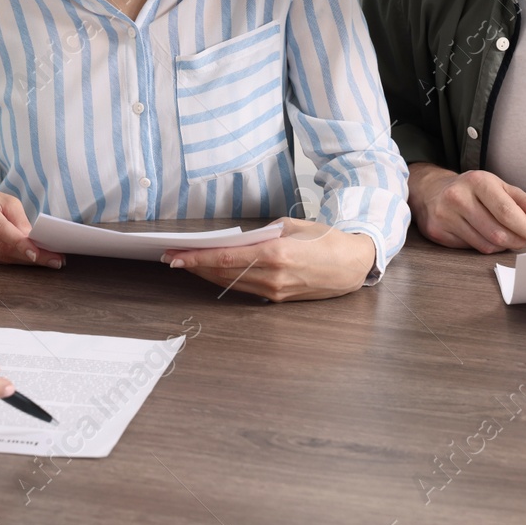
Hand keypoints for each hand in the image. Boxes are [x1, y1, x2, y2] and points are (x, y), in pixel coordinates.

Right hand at [0, 186, 64, 267]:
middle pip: (2, 246)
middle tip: (54, 260)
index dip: (20, 243)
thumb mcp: (4, 200)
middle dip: (30, 255)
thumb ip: (19, 219)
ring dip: (24, 260)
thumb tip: (34, 241)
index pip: (0, 228)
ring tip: (45, 260)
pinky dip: (11, 261)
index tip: (39, 254)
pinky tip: (24, 259)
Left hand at [160, 218, 378, 301]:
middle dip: (194, 266)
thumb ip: (263, 232)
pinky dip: (225, 280)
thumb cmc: (327, 240)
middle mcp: (272, 276)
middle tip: (172, 258)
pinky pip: (244, 288)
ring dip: (206, 274)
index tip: (177, 255)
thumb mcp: (294, 225)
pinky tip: (212, 272)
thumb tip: (240, 238)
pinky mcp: (278, 298)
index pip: (226, 258)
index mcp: (276, 254)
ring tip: (186, 264)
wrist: (353, 265)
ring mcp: (275, 291)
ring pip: (230, 283)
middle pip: (223, 273)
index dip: (197, 258)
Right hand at [408, 163, 525, 252]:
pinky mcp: (438, 232)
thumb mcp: (497, 186)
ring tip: (508, 238)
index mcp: (477, 181)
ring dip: (504, 245)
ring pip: (486, 244)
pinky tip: (487, 237)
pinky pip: (472, 248)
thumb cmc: (471, 190)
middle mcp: (457, 197)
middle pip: (497, 232)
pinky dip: (486, 246)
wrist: (431, 191)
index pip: (506, 211)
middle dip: (518, 239)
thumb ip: (522, 200)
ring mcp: (445, 216)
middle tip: (525, 239)